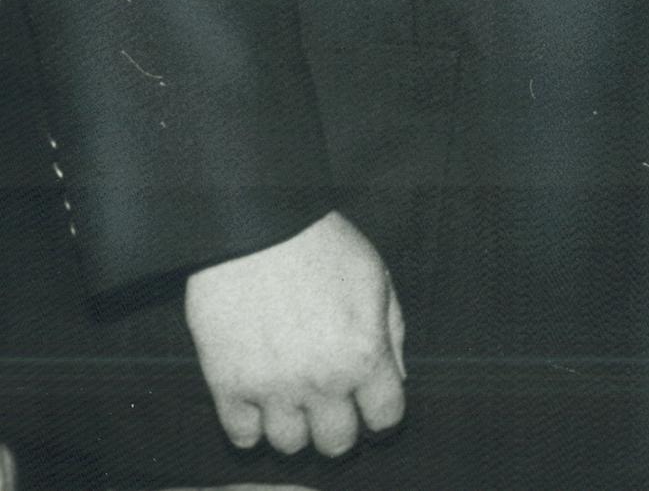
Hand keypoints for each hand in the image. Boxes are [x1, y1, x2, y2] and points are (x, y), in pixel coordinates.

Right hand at [182, 210, 405, 459]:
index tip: (372, 402)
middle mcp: (322, 381)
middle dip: (340, 426)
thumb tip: (396, 377)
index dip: (382, 412)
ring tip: (294, 399)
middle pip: (337, 443)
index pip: (385, 419)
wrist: (256, 227)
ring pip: (290, 445)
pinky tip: (260, 400)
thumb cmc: (322, 246)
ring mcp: (272, 388)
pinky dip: (252, 426)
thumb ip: (391, 333)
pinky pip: (242, 436)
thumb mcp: (377, 279)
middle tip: (332, 404)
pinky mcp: (227, 386)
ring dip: (296, 426)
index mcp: (365, 355)